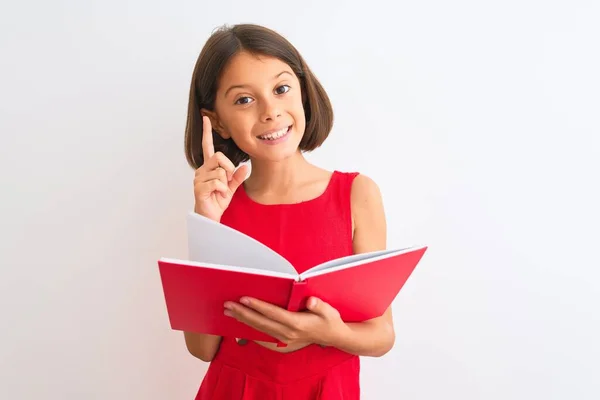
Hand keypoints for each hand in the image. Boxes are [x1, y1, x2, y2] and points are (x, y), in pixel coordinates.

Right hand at [193, 116, 248, 221]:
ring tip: (219, 191)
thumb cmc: (218, 200)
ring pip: (220, 172)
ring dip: (225, 183)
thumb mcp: (231, 187)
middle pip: (219, 157)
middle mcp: (202, 170)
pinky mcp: (199, 188)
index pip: (207, 146)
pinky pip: (217, 183)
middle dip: (228, 168)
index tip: (206, 118)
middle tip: (226, 181)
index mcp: (209, 167)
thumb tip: (245, 167)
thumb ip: (237, 177)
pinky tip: (217, 195)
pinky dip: (222, 190)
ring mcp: (199, 178)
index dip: (207, 132)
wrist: (211, 216)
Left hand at [224, 296, 347, 346]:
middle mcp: (288, 333)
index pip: (273, 313)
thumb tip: (310, 301)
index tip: (244, 298)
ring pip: (259, 329)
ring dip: (243, 320)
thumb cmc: (330, 320)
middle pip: (261, 322)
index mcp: (297, 323)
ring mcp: (284, 339)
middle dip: (243, 313)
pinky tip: (240, 323)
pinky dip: (250, 329)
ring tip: (229, 312)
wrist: (333, 337)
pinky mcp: (282, 342)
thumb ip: (319, 305)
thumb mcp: (329, 311)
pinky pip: (263, 336)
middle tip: (227, 305)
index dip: (257, 306)